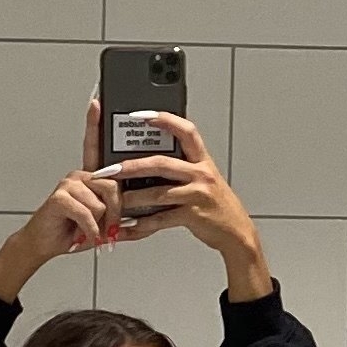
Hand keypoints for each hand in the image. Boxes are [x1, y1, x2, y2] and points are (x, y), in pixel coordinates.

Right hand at [0, 101, 123, 300]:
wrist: (44, 244)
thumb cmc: (72, 231)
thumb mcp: (102, 222)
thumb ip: (120, 215)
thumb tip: (142, 218)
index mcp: (89, 178)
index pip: (93, 147)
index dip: (94, 124)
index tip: (97, 103)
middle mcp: (79, 176)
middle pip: (113, 185)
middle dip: (116, 214)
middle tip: (108, 230)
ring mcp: (68, 184)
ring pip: (101, 202)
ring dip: (100, 225)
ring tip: (90, 232)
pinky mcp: (61, 197)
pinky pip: (88, 212)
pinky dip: (89, 230)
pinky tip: (81, 235)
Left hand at [107, 115, 261, 265]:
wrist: (236, 232)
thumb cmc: (216, 204)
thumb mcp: (204, 179)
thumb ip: (183, 167)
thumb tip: (149, 159)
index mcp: (202, 161)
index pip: (186, 132)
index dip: (165, 120)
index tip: (142, 115)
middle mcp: (201, 174)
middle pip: (162, 163)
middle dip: (132, 166)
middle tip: (110, 169)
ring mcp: (197, 194)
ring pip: (158, 192)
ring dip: (133, 197)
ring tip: (115, 199)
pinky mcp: (193, 215)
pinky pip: (162, 218)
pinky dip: (142, 224)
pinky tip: (128, 224)